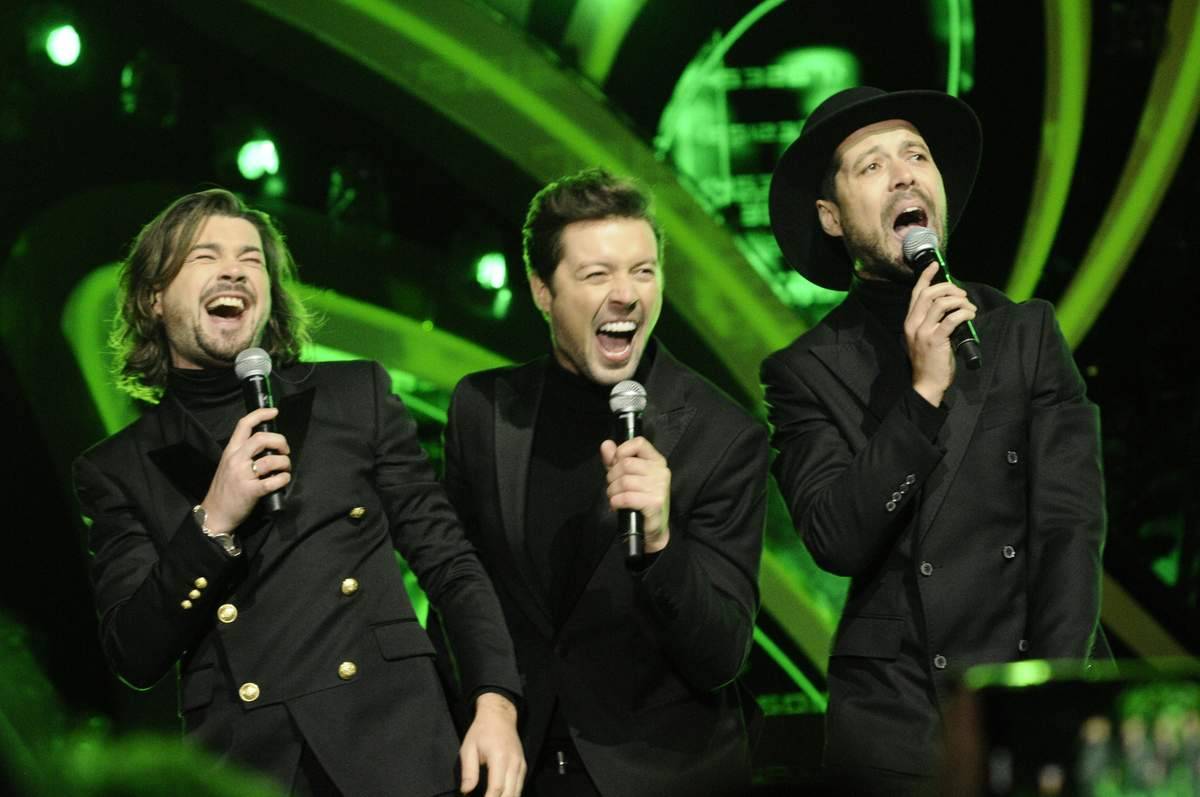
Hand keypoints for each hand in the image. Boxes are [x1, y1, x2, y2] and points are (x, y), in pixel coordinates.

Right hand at [200, 407, 290, 534]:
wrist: (215, 514)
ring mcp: (242, 475)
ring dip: (284, 463)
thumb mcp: (229, 465)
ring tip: (285, 469)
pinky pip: (273, 481)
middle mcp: (235, 460)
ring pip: (270, 460)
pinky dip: (283, 479)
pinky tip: (283, 480)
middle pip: (262, 438)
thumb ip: (243, 454)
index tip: (274, 411)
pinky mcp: (250, 491)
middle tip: (285, 450)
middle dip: (280, 441)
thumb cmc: (225, 490)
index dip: (260, 414)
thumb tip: (267, 446)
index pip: (243, 425)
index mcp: (230, 451)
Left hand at [459, 692, 523, 795]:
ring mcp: (521, 764)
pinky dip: (512, 795)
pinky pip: (520, 786)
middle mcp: (514, 762)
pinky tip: (503, 796)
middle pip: (510, 794)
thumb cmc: (481, 731)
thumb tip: (466, 791)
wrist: (499, 715)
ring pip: (518, 792)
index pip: (496, 788)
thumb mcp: (468, 748)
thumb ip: (468, 772)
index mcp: (499, 757)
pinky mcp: (523, 765)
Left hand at [601, 437, 670, 552]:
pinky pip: (627, 497)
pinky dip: (616, 501)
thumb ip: (615, 460)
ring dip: (612, 491)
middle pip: (626, 464)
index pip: (639, 443)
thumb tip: (606, 445)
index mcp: (656, 461)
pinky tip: (617, 505)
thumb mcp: (625, 476)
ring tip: (615, 498)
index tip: (615, 464)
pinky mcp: (655, 503)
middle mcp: (661, 471)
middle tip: (613, 487)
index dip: (621, 452)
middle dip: (612, 476)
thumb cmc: (639, 500)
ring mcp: (660, 487)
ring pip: (624, 481)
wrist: (651, 528)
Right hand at [905, 262, 976, 406]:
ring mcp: (923, 332)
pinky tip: (970, 316)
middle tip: (962, 294)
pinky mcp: (935, 340)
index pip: (916, 293)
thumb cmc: (929, 361)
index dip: (926, 276)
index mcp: (909, 321)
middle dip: (949, 288)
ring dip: (959, 301)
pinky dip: (964, 313)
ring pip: (941, 303)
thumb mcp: (924, 337)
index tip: (935, 264)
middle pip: (929, 294)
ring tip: (969, 308)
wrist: (926, 383)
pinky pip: (952, 319)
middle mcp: (913, 323)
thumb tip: (951, 305)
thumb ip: (932, 321)